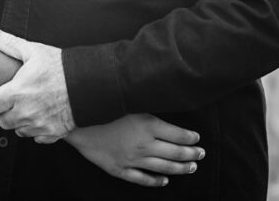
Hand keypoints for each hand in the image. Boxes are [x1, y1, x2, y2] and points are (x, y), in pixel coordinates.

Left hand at [0, 25, 74, 142]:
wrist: (89, 82)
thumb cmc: (61, 66)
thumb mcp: (33, 50)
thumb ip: (8, 43)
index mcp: (17, 92)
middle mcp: (25, 112)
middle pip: (2, 122)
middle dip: (7, 112)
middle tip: (17, 100)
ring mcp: (39, 125)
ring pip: (19, 131)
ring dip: (22, 121)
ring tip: (32, 106)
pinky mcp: (52, 133)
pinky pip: (36, 138)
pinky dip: (38, 129)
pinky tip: (44, 115)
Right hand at [65, 113, 205, 187]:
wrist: (77, 121)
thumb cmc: (103, 106)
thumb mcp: (130, 99)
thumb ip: (149, 102)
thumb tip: (167, 96)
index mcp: (148, 125)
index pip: (178, 134)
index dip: (191, 138)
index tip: (198, 138)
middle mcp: (143, 144)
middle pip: (175, 153)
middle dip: (191, 154)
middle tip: (201, 155)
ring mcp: (132, 159)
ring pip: (163, 167)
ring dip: (180, 168)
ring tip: (191, 168)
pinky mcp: (120, 170)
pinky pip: (142, 179)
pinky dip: (156, 181)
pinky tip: (165, 181)